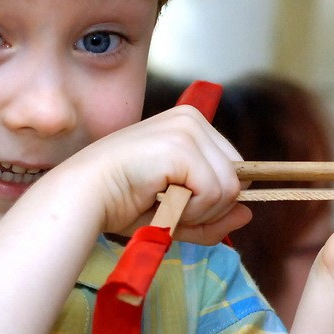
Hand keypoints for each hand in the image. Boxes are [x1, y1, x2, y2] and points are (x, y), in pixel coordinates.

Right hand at [59, 106, 250, 245]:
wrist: (84, 195)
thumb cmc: (120, 201)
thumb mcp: (176, 211)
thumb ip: (213, 214)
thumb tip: (249, 213)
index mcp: (190, 125)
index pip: (233, 168)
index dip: (213, 200)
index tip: (179, 206)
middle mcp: (193, 119)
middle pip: (237, 178)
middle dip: (208, 207)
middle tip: (168, 206)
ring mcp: (188, 129)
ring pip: (229, 189)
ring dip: (197, 211)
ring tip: (161, 202)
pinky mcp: (182, 146)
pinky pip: (213, 192)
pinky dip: (190, 210)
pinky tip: (159, 200)